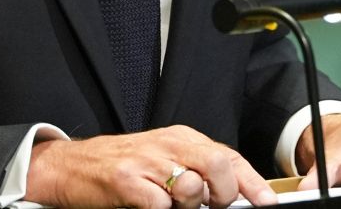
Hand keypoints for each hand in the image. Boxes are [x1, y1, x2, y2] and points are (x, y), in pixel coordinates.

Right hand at [27, 126, 277, 208]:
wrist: (74, 166)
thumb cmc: (125, 166)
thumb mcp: (166, 159)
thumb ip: (198, 170)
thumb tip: (235, 194)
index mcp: (182, 138)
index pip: (228, 157)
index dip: (252, 183)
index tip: (266, 203)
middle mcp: (168, 145)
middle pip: (218, 167)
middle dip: (223, 194)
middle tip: (212, 204)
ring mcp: (147, 162)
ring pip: (192, 187)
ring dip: (188, 204)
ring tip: (171, 202)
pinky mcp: (127, 181)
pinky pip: (161, 205)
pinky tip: (152, 204)